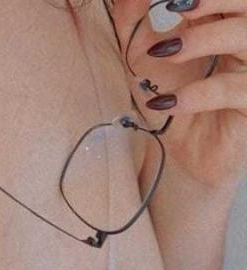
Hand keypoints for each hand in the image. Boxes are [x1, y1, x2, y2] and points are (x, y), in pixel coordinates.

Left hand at [112, 0, 246, 189]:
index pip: (227, 0)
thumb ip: (133, 20)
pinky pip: (235, 91)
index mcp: (225, 25)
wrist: (179, 155)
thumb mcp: (142, 57)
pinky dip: (197, 93)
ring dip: (205, 39)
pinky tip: (165, 103)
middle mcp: (245, 45)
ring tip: (165, 52)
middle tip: (180, 4)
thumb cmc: (168, 101)